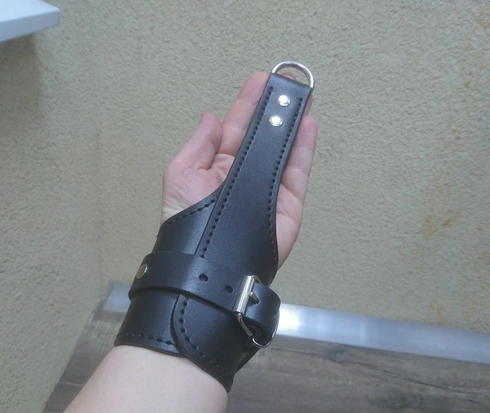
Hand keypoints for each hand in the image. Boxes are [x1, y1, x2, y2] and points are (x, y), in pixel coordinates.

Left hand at [161, 72, 316, 266]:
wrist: (210, 262)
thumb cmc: (189, 221)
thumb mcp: (181, 176)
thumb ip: (199, 146)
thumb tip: (212, 118)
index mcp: (216, 166)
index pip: (236, 128)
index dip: (247, 103)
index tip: (260, 80)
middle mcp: (243, 174)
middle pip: (263, 135)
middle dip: (274, 108)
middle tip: (286, 82)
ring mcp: (267, 187)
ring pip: (283, 148)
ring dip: (292, 122)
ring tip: (301, 96)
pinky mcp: (287, 202)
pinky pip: (298, 170)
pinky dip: (305, 147)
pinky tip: (308, 124)